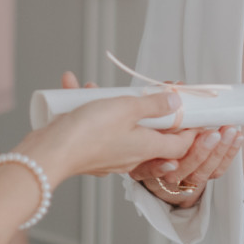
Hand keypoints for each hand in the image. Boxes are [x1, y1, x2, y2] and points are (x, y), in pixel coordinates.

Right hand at [59, 72, 238, 204]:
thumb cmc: (87, 133)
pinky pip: (95, 127)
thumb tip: (176, 103)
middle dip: (149, 109)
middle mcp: (130, 156)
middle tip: (151, 90)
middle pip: (151, 133)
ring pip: (119, 126)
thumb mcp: (125, 108)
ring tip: (95, 87)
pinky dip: (88, 109)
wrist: (48, 154)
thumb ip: (152, 104)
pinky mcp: (89, 152)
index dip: (191, 129)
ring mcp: (109, 156)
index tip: (195, 113)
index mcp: (145, 148)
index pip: (180, 144)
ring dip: (112, 104)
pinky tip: (75, 89)